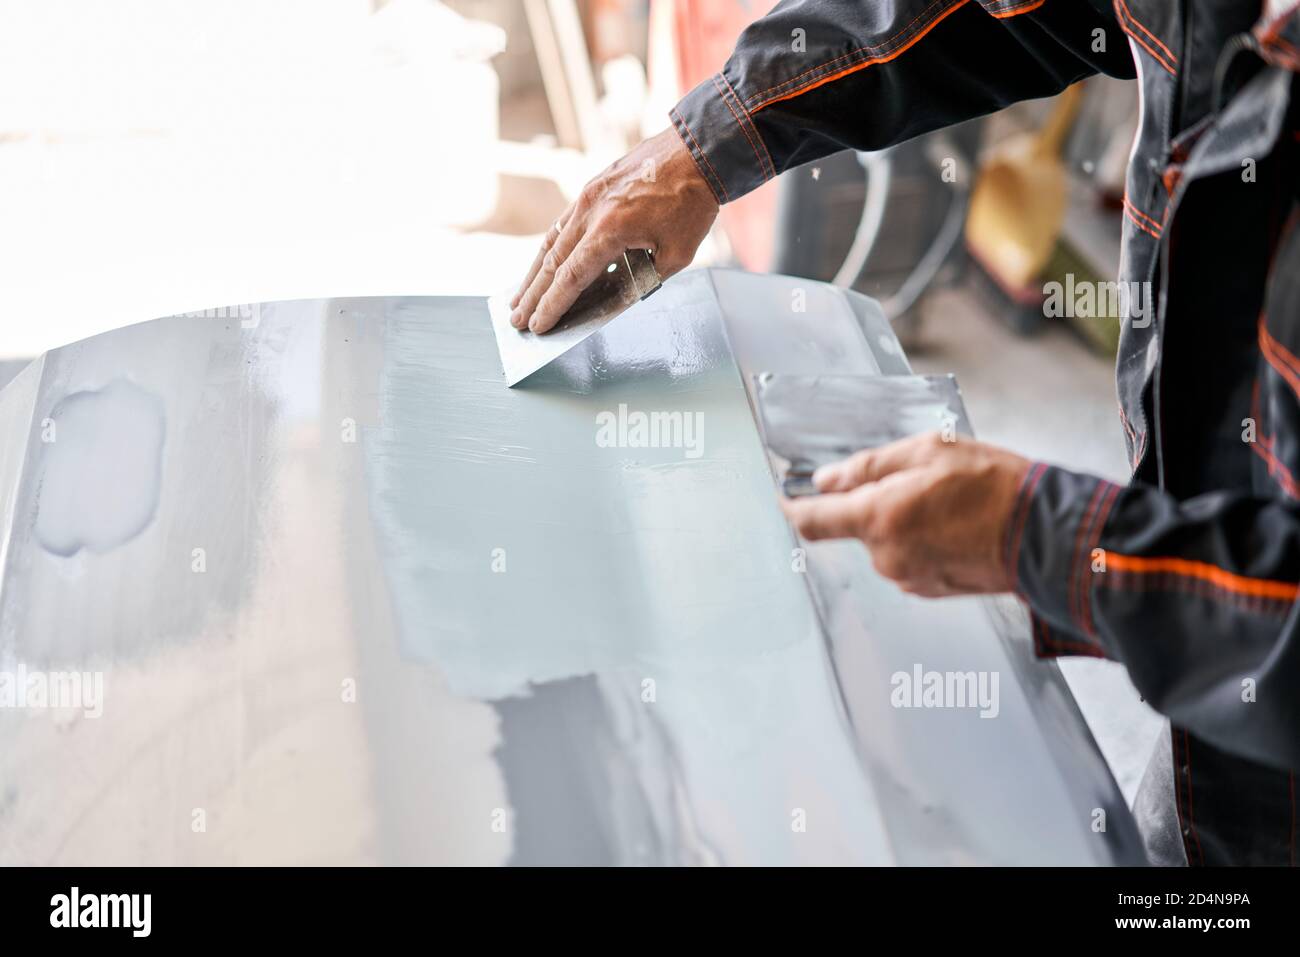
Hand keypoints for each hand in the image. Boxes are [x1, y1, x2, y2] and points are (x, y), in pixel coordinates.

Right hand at [510, 128, 719, 333]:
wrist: (697, 151)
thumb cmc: (692, 204)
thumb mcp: (675, 254)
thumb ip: (642, 279)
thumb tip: (613, 299)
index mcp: (610, 230)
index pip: (570, 277)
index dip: (552, 306)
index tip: (537, 326)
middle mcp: (590, 212)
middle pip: (551, 262)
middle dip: (533, 296)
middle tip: (516, 320)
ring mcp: (587, 196)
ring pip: (551, 241)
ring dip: (533, 273)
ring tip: (519, 298)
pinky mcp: (592, 187)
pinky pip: (563, 223)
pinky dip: (550, 247)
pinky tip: (543, 263)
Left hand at [780, 434, 1030, 596]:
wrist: (1045, 536)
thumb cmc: (994, 488)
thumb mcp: (928, 451)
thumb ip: (868, 466)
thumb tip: (826, 479)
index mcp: (878, 519)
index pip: (812, 520)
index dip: (792, 505)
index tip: (785, 494)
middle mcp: (886, 556)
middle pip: (855, 526)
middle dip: (872, 502)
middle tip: (915, 478)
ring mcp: (907, 577)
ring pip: (884, 541)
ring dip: (900, 520)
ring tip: (946, 500)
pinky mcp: (929, 589)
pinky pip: (908, 558)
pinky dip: (920, 539)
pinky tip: (953, 524)